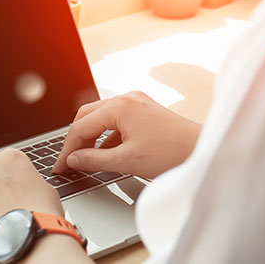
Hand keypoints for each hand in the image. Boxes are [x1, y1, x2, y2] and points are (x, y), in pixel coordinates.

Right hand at [53, 91, 200, 177]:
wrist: (204, 151)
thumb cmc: (172, 153)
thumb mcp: (126, 161)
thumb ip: (94, 159)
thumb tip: (74, 160)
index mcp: (120, 106)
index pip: (81, 127)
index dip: (68, 149)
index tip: (60, 165)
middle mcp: (127, 99)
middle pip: (87, 116)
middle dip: (76, 139)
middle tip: (69, 161)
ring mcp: (137, 103)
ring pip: (102, 118)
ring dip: (91, 138)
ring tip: (85, 159)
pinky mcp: (145, 111)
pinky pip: (117, 121)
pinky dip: (107, 136)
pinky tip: (106, 153)